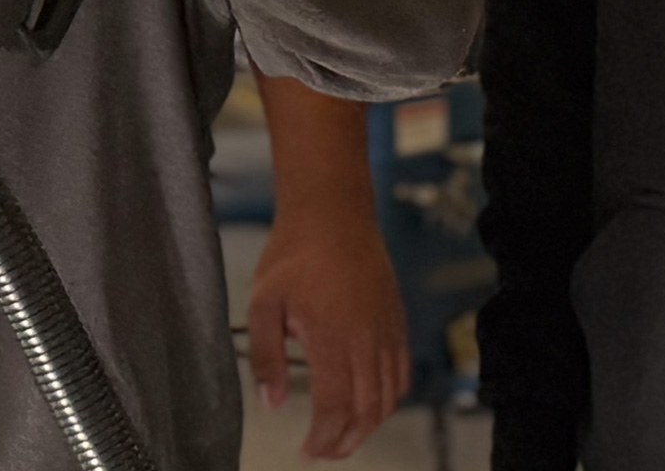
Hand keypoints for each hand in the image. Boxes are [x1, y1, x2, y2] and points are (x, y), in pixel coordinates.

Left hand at [246, 211, 410, 459]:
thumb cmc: (293, 256)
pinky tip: (369, 406)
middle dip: (346, 440)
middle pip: (367, 411)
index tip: (307, 451)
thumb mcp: (263, 303)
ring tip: (342, 436)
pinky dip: (388, 400)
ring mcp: (388, 334)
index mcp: (332, 338)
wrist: (333, 216)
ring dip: (368, 426)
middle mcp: (367, 342)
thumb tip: (272, 402)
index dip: (324, 437)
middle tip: (323, 452)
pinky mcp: (397, 325)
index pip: (335, 406)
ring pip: (388, 398)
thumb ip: (266, 356)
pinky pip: (402, 376)